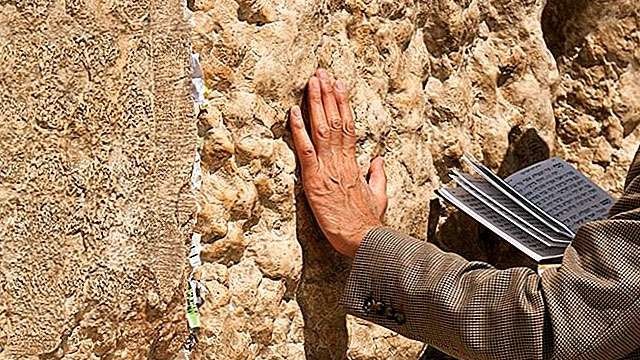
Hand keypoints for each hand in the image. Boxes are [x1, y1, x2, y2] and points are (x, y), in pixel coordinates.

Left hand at [289, 69, 387, 257]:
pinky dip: (299, 130)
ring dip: (316, 103)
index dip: (342, 105)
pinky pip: (306, 150)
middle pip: (335, 121)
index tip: (339, 86)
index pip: (348, 127)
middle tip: (322, 73)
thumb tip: (377, 160)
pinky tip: (294, 113)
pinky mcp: (315, 181)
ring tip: (312, 82)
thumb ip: (377, 175)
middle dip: (328, 95)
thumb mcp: (379, 196)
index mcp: (354, 165)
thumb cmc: (368, 222)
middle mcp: (341, 162)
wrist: (364, 239)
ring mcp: (328, 169)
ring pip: (322, 129)